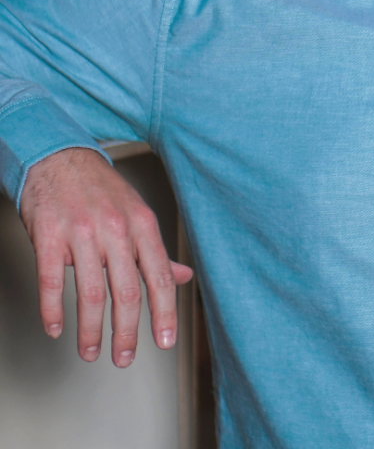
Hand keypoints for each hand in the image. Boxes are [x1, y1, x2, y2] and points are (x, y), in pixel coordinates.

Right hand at [19, 147, 193, 366]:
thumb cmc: (101, 190)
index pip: (159, 276)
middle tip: (124, 358)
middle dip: (127, 331)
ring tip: (90, 351)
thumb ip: (158, 251)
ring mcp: (82, 233)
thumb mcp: (138, 215)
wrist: (60, 158)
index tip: (164, 340)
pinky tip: (57, 328)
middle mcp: (116, 230)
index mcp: (142, 225)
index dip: (165, 312)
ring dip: (91, 330)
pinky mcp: (49, 237)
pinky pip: (52, 281)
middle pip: (127, 291)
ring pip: (90, 293)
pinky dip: (54, 310)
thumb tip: (183, 277)